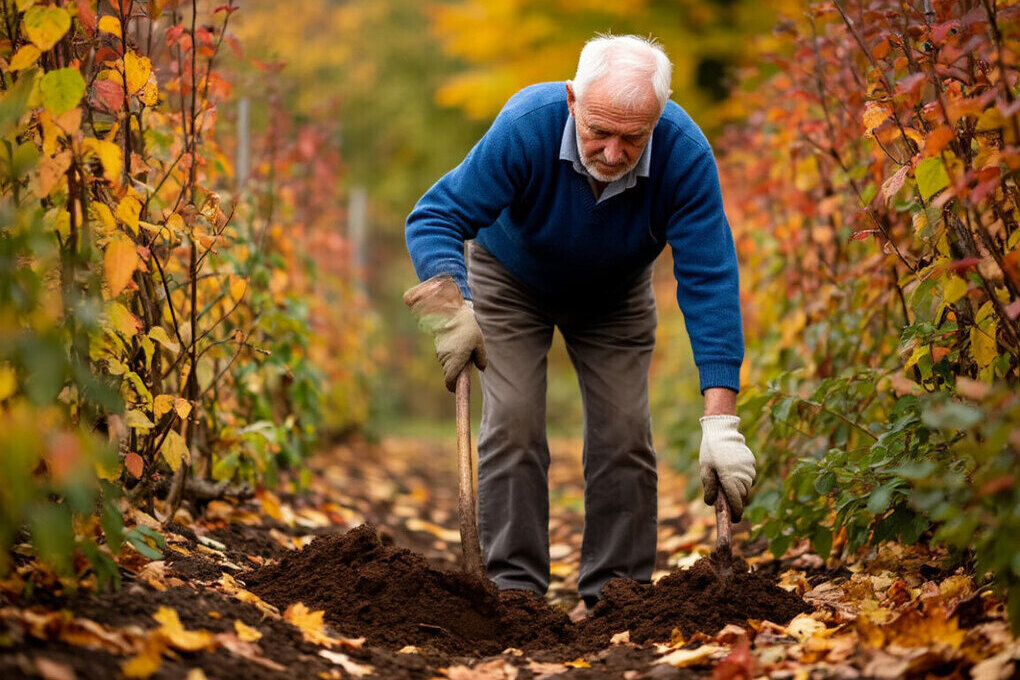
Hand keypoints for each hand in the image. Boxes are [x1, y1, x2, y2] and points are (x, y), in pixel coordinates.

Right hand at [403, 275, 486, 390]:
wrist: (452, 313)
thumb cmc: (468, 329)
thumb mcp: (480, 343)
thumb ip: (481, 358)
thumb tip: (482, 368)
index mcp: (455, 361)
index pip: (449, 381)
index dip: (453, 387)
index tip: (457, 389)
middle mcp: (445, 359)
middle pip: (450, 373)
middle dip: (457, 372)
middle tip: (468, 362)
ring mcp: (440, 353)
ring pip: (447, 364)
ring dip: (454, 362)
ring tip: (465, 348)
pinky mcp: (438, 346)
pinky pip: (445, 355)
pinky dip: (451, 354)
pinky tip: (458, 343)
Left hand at [698, 415, 755, 521]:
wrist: (723, 432)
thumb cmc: (711, 452)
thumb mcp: (705, 470)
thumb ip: (709, 487)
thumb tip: (711, 503)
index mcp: (730, 478)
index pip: (736, 502)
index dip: (736, 513)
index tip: (734, 519)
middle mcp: (743, 476)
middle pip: (743, 497)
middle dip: (737, 503)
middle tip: (729, 507)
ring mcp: (749, 470)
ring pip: (747, 488)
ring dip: (740, 492)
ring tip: (729, 487)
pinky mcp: (752, 464)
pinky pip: (749, 478)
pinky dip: (742, 481)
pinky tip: (733, 474)